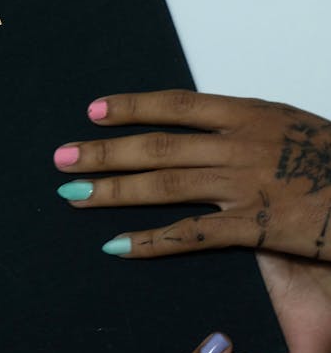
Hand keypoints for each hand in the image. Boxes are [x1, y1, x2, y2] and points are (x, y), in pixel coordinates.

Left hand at [53, 90, 330, 261]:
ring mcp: (246, 185)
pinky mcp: (256, 226)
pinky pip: (191, 235)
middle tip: (61, 158)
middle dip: (105, 152)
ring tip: (73, 194)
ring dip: (114, 190)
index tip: (94, 111)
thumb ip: (248, 128)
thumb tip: (205, 130)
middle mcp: (241, 144)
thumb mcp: (292, 128)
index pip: (178, 105)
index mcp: (251, 113)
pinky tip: (116, 247)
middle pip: (158, 146)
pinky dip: (150, 241)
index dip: (132, 107)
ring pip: (165, 186)